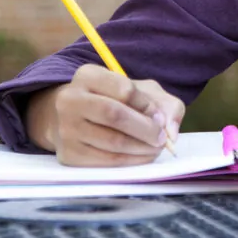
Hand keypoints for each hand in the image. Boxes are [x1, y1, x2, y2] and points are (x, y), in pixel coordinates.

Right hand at [26, 64, 184, 165]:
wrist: (74, 118)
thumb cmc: (114, 100)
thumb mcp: (140, 90)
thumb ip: (163, 103)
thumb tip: (171, 130)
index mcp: (88, 75)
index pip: (123, 89)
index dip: (146, 105)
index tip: (160, 117)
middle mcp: (70, 99)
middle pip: (114, 114)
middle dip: (145, 129)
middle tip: (162, 138)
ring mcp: (66, 128)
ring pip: (111, 141)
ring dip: (141, 148)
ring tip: (155, 148)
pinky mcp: (67, 154)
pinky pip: (105, 161)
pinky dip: (129, 162)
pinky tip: (141, 156)